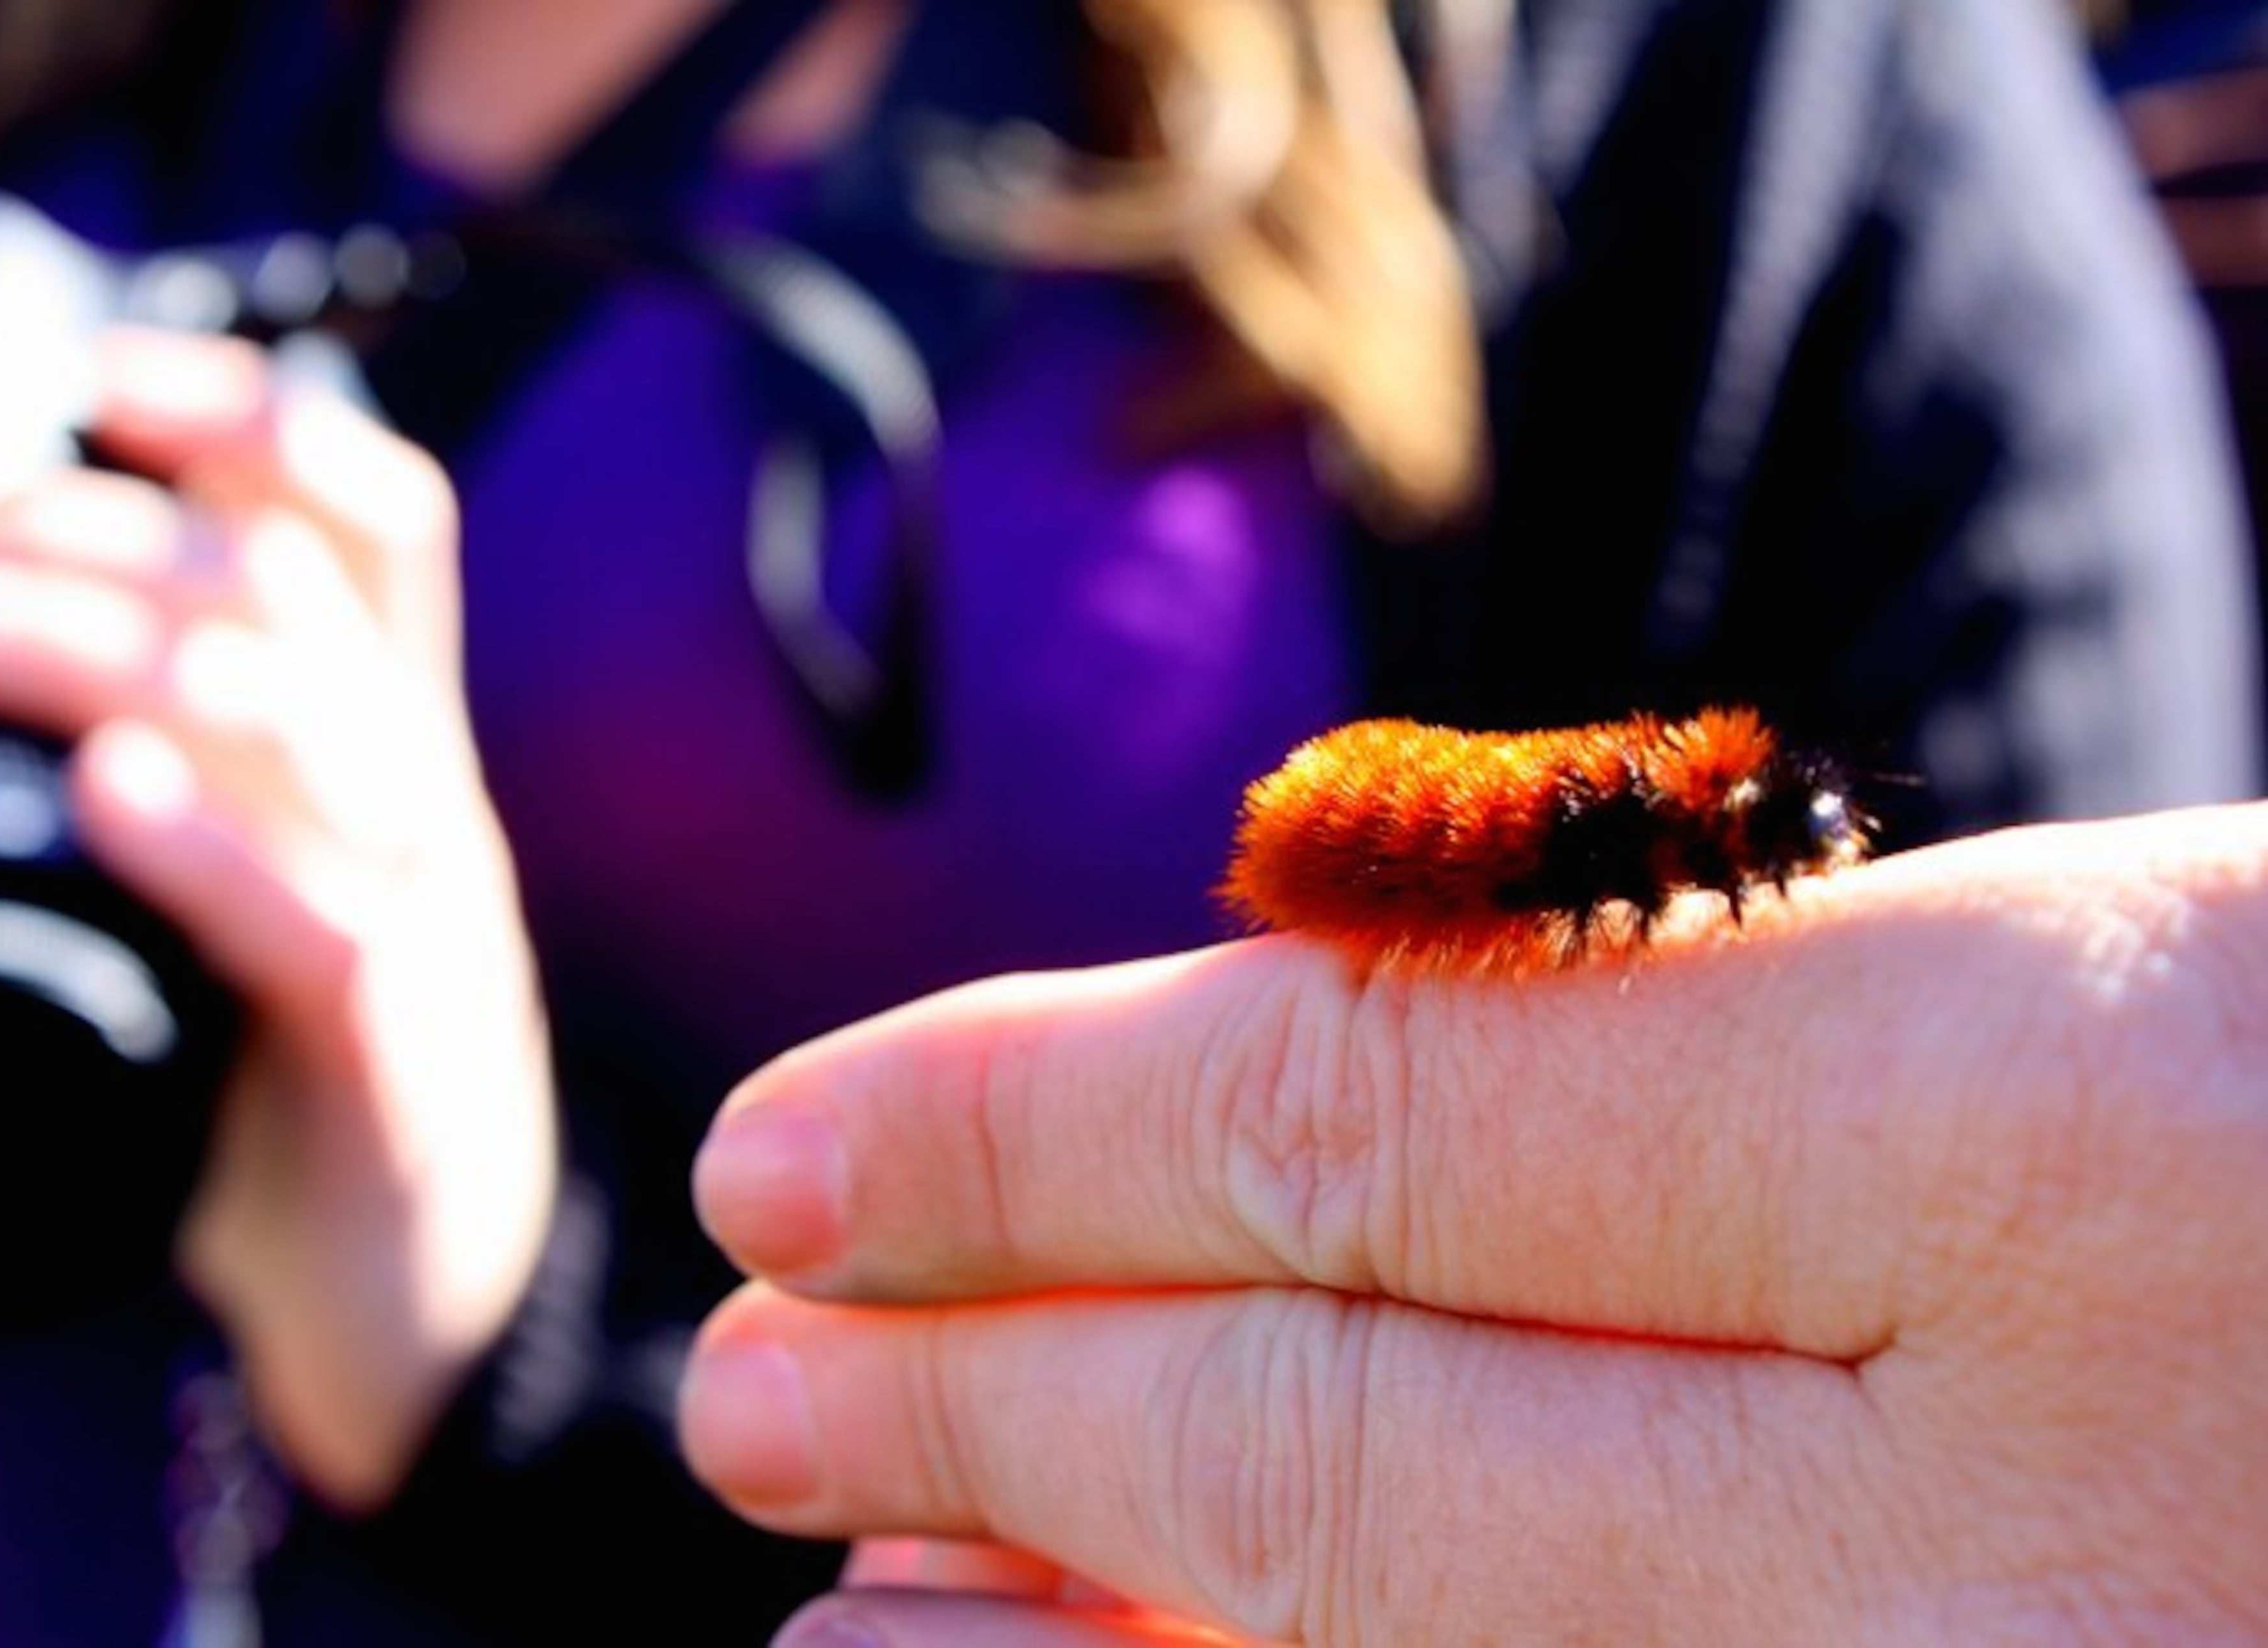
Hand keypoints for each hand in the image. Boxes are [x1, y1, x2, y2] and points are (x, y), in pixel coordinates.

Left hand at [0, 330, 556, 1509]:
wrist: (429, 1313)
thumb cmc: (294, 1091)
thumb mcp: (250, 894)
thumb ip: (178, 773)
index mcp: (391, 751)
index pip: (376, 526)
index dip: (254, 420)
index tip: (94, 377)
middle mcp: (423, 808)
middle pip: (296, 599)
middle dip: (98, 538)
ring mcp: (432, 928)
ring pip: (300, 726)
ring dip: (105, 652)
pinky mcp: (407, 1063)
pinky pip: (329, 927)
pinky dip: (213, 848)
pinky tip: (107, 797)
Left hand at [681, 803, 2267, 1642]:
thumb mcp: (2069, 991)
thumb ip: (1677, 1074)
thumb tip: (1251, 1109)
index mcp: (2070, 1129)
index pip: (1376, 1109)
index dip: (1022, 1124)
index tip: (787, 1148)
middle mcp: (2028, 1499)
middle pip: (1328, 1435)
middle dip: (983, 1391)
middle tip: (743, 1365)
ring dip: (1055, 1631)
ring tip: (833, 1572)